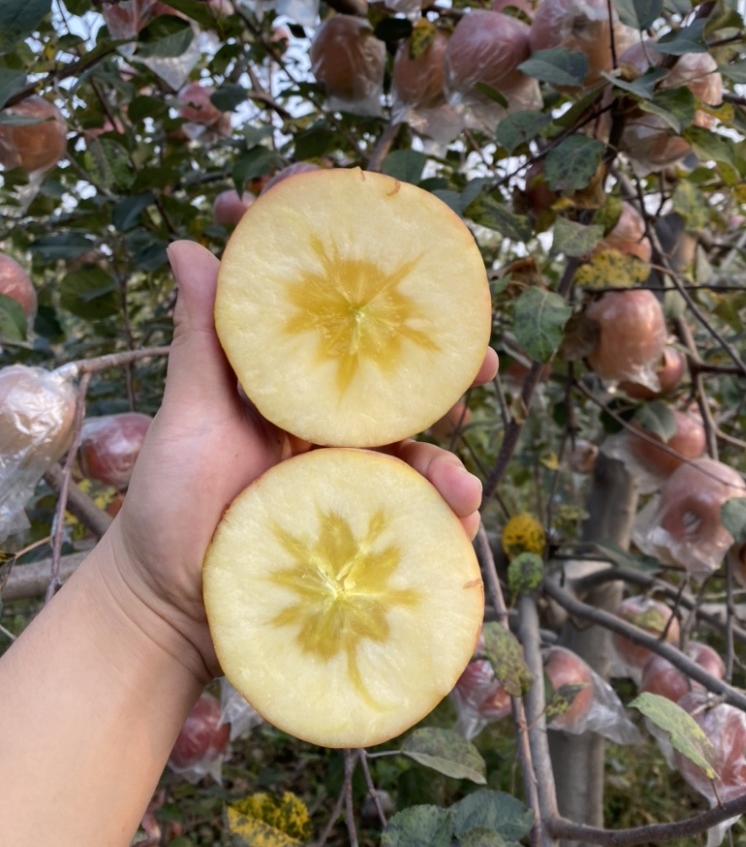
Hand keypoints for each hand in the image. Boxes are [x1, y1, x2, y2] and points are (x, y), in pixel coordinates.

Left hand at [104, 240, 495, 679]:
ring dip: (449, 472)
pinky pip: (407, 531)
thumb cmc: (167, 500)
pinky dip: (438, 533)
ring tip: (465, 490)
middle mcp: (330, 441)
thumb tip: (184, 246)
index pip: (356, 352)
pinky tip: (456, 534)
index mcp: (298, 400)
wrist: (162, 599)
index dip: (398, 324)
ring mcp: (345, 491)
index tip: (433, 291)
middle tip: (482, 364)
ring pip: (414, 469)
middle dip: (448, 384)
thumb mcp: (188, 415)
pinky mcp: (353, 545)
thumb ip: (201, 340)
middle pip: (402, 404)